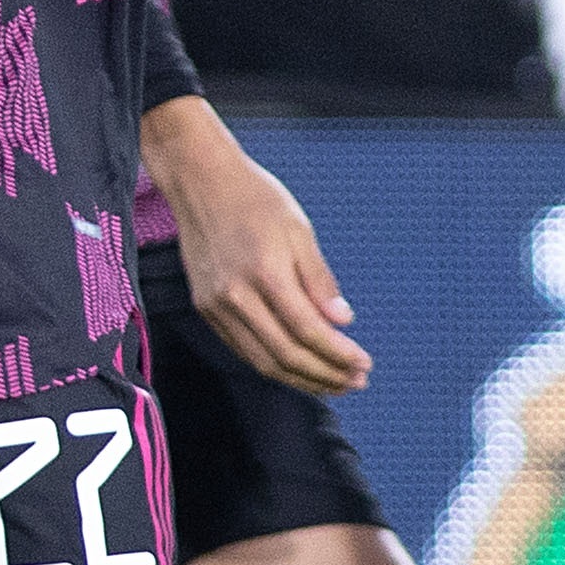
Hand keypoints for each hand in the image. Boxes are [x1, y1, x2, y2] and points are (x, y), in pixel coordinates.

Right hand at [169, 138, 370, 395]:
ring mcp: (215, 304)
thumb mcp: (299, 231)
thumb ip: (319, 280)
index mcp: (264, 273)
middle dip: (325, 374)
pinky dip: (272, 364)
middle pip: (285, 354)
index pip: (308, 331)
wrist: (200, 181)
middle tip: (355, 381)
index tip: (365, 365)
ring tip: (332, 382)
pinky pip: (241, 348)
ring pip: (261, 360)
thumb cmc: (255, 199)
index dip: (339, 355)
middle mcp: (234, 295)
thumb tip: (343, 322)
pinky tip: (297, 365)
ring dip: (301, 378)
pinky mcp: (204, 306)